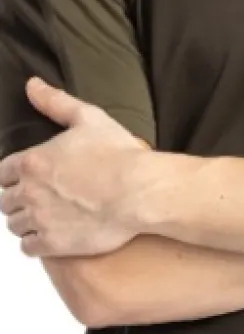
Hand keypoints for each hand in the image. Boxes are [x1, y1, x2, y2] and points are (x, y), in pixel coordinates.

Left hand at [0, 77, 150, 256]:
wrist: (139, 191)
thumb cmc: (119, 155)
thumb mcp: (89, 118)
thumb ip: (55, 102)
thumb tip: (32, 85)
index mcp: (32, 161)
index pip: (2, 173)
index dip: (13, 176)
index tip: (28, 179)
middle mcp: (29, 191)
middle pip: (5, 201)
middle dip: (19, 199)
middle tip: (39, 199)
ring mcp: (39, 219)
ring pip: (14, 225)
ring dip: (26, 221)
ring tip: (44, 219)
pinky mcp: (53, 243)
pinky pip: (28, 248)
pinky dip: (35, 243)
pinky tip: (49, 237)